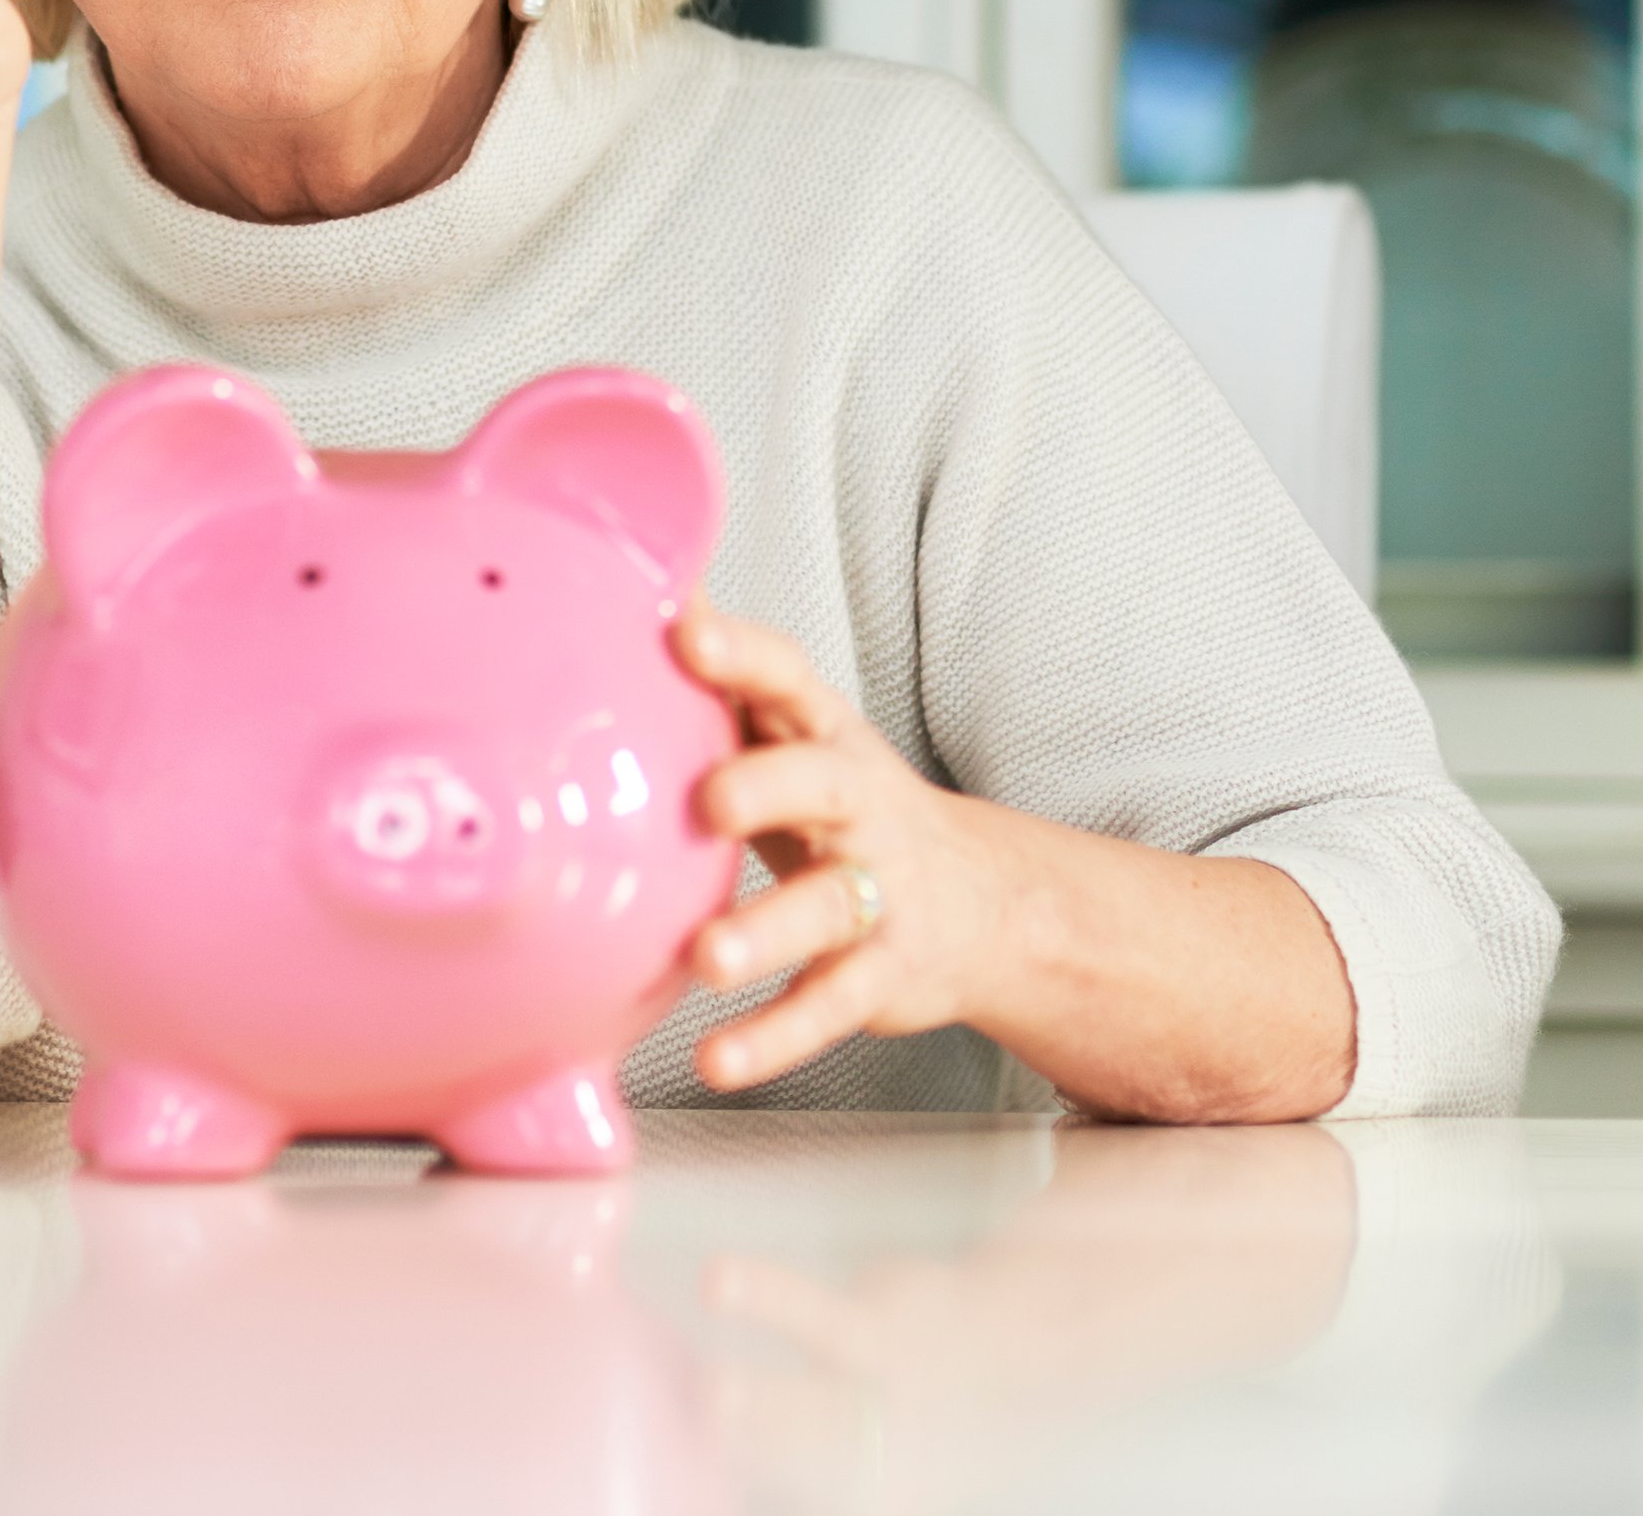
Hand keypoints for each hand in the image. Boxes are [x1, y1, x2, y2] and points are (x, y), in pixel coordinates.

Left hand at [674, 602, 1016, 1093]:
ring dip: (766, 933)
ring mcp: (878, 893)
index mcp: (826, 737)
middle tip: (707, 801)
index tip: (684, 632)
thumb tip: (655, 581)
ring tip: (708, 959)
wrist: (987, 903)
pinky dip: (773, 1039)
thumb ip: (732, 678)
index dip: (741, 655)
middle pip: (821, 783)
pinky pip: (827, 1008)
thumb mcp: (799, 735)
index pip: (789, 680)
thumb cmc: (849, 806)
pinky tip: (716, 1060)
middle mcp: (859, 806)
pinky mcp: (881, 974)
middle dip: (767, 785)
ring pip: (826, 909)